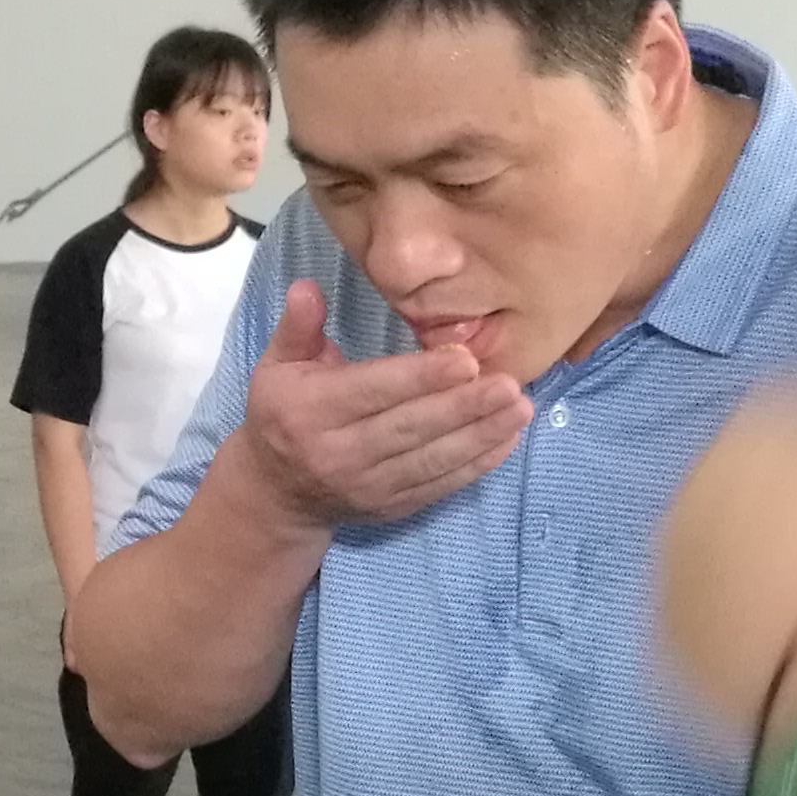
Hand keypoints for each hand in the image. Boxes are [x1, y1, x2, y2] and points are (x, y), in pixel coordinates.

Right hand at [224, 280, 536, 533]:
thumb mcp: (275, 367)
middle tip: (508, 383)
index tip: (464, 359)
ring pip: (432, 460)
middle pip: (410, 428)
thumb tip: (309, 288)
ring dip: (481, 435)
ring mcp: (367, 487)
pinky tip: (507, 439)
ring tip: (521, 408)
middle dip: (463, 406)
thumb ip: (297, 327)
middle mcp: (338, 454)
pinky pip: (439, 486)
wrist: (276, 495)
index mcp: (309, 412)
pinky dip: (476, 465)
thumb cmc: (282, 415)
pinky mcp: (391, 508)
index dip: (420, 377)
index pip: (372, 392)